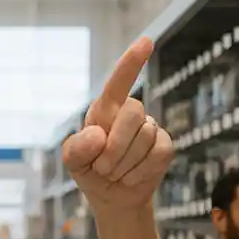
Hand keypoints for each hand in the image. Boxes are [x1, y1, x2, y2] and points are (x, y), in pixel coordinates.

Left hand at [62, 37, 173, 210]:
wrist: (112, 197)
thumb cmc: (90, 170)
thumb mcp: (73, 162)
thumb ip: (76, 149)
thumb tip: (97, 136)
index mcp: (104, 110)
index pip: (118, 82)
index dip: (131, 62)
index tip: (146, 41)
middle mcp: (129, 113)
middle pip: (133, 111)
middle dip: (114, 146)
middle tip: (102, 167)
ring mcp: (150, 128)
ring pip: (145, 137)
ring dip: (124, 164)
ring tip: (115, 172)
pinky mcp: (165, 146)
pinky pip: (157, 154)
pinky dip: (139, 171)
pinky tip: (132, 175)